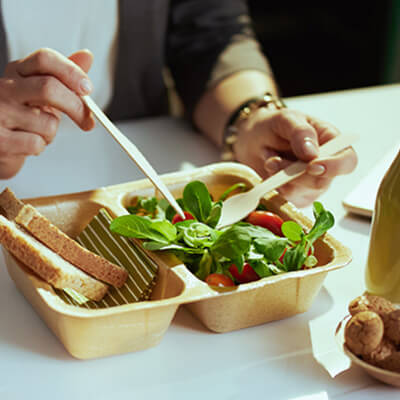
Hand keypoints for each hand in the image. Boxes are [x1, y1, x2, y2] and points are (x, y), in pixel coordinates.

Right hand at [0, 48, 94, 178]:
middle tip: (88, 121)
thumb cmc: (22, 115)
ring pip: (48, 123)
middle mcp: (4, 87)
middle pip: (49, 88)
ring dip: (51, 134)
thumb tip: (87, 56)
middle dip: (76, 107)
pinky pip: (37, 143)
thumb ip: (63, 76)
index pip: (45, 58)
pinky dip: (40, 147)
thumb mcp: (42, 92)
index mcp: (17, 72)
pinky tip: (27, 144)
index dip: (71, 72)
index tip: (87, 88)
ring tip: (37, 132)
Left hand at [233, 107, 357, 206]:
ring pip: (300, 192)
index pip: (347, 161)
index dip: (335, 167)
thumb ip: (300, 132)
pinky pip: (286, 199)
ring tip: (269, 160)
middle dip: (294, 174)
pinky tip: (269, 172)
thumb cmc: (274, 126)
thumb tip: (312, 154)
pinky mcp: (295, 196)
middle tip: (273, 161)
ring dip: (280, 179)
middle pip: (321, 182)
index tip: (312, 166)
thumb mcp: (285, 119)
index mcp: (331, 142)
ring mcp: (310, 184)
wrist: (253, 139)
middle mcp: (326, 166)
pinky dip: (274, 186)